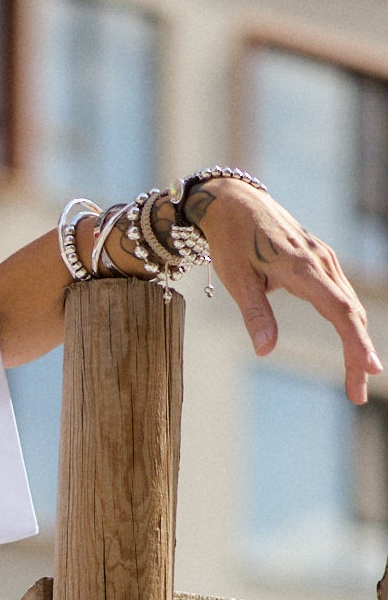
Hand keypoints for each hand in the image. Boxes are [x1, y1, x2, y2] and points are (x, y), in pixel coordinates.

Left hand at [186, 178, 380, 405]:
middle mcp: (321, 262)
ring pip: (350, 306)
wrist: (235, 203)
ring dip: (356, 343)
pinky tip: (351, 345)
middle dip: (357, 355)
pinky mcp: (320, 261)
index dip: (355, 341)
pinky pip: (342, 296)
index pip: (338, 310)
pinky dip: (350, 323)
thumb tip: (265, 350)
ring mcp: (324, 260)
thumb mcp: (237, 279)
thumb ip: (255, 314)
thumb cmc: (231, 241)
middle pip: (351, 314)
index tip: (368, 368)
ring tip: (356, 380)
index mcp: (302, 268)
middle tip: (357, 395)